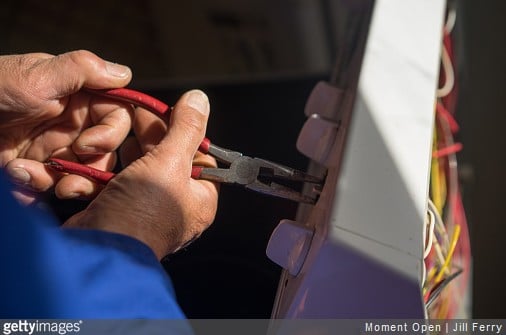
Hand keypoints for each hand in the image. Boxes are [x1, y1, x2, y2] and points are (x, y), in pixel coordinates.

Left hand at [0, 50, 132, 202]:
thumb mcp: (36, 76)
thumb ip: (81, 70)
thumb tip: (125, 73)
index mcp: (79, 98)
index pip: (117, 116)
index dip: (112, 134)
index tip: (88, 146)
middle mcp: (72, 124)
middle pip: (106, 153)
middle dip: (89, 170)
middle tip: (67, 182)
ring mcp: (55, 148)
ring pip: (83, 175)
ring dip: (60, 182)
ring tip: (26, 175)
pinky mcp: (37, 169)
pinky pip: (53, 186)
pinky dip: (36, 187)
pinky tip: (14, 176)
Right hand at [65, 90, 218, 258]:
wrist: (98, 248)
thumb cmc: (141, 213)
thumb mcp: (169, 162)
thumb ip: (185, 129)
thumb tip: (199, 99)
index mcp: (199, 198)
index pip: (200, 156)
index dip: (184, 132)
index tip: (168, 112)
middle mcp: (176, 206)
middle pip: (168, 160)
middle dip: (150, 138)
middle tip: (138, 113)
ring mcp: (147, 209)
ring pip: (139, 169)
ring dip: (125, 153)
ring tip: (115, 136)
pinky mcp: (120, 210)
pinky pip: (118, 182)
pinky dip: (108, 171)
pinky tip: (99, 158)